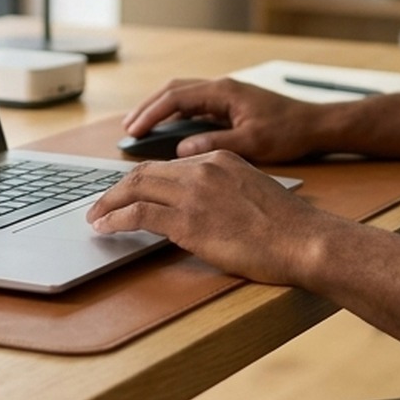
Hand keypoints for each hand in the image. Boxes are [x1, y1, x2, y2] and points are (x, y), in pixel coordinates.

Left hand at [86, 151, 340, 284]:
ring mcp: (194, 193)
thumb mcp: (254, 193)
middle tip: (100, 204)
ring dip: (108, 203)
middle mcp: (203, 169)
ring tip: (94, 217)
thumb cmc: (288, 227)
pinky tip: (105, 228)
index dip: (142, 179)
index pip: (168, 165)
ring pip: (135, 188)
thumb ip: (225, 191)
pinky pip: (139, 215)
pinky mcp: (188, 221)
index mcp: (220, 159)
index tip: (127, 191)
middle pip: (145, 172)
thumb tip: (205, 209)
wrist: (305, 240)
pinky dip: (116, 219)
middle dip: (117, 188)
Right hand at [121, 77, 332, 162]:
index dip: (151, 114)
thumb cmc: (290, 131)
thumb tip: (182, 150)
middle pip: (174, 92)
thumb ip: (216, 144)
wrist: (317, 125)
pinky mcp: (231, 106)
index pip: (176, 97)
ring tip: (140, 130)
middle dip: (148, 108)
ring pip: (183, 98)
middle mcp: (222, 88)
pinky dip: (177, 117)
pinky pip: (195, 107)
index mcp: (224, 91)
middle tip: (128, 129)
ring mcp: (226, 96)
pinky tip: (169, 134)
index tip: (133, 131)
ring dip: (161, 111)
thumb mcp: (253, 142)